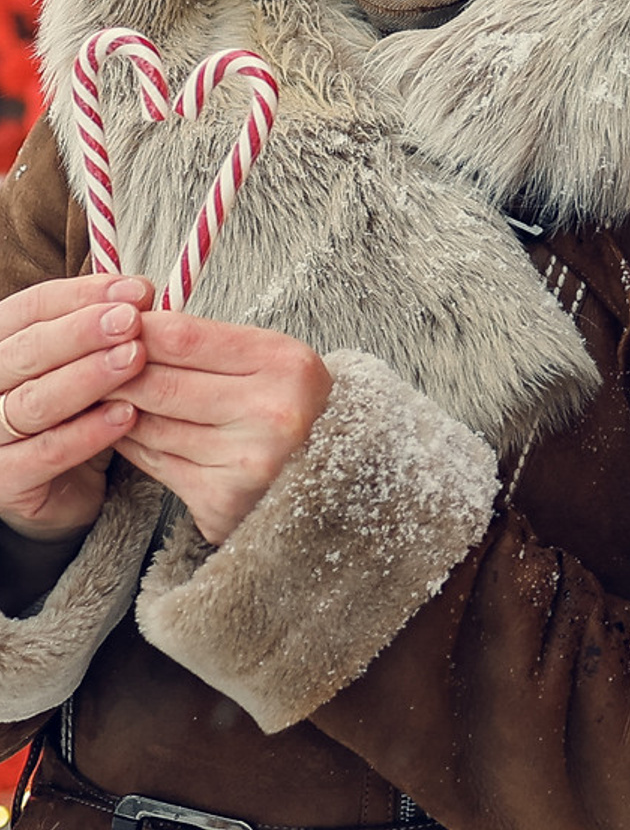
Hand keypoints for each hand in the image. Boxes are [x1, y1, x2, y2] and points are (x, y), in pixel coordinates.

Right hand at [0, 274, 156, 539]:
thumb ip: (104, 331)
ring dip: (88, 378)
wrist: (61, 487)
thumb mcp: (83, 364)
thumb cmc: (74, 412)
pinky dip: (88, 432)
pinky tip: (128, 416)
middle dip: (83, 332)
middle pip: (26, 351)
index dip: (82, 295)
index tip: (138, 291)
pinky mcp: (6, 480)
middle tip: (132, 321)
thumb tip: (142, 293)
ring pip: (33, 401)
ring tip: (135, 361)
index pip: (28, 309)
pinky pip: (47, 452)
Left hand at [112, 312, 332, 545]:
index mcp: (287, 365)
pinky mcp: (223, 500)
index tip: (112, 329)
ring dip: (118, 411)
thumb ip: (204, 344)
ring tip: (113, 399)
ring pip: (147, 425)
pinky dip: (134, 445)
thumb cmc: (291, 404)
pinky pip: (153, 463)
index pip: (182, 336)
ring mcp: (248, 461)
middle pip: (157, 383)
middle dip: (115, 374)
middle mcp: (273, 414)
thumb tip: (122, 330)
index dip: (135, 330)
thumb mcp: (269, 360)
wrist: (338, 473)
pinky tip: (134, 433)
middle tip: (91, 367)